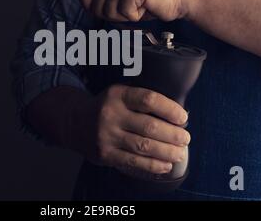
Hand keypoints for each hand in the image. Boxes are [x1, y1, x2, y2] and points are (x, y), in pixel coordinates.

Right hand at [71, 84, 189, 174]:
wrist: (74, 122)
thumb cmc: (107, 107)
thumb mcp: (120, 94)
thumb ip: (142, 101)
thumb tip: (178, 117)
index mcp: (118, 95)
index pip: (148, 100)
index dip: (169, 109)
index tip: (183, 117)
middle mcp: (110, 114)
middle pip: (149, 126)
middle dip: (173, 134)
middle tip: (185, 138)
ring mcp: (106, 136)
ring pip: (144, 146)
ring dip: (167, 151)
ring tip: (179, 153)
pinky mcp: (105, 154)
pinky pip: (134, 162)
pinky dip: (153, 165)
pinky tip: (165, 165)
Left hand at [78, 0, 187, 22]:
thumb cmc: (147, 3)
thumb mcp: (118, 1)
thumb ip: (101, 2)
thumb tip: (87, 9)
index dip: (92, 8)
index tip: (111, 9)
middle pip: (96, 8)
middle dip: (113, 16)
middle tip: (131, 8)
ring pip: (110, 12)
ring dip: (126, 16)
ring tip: (139, 6)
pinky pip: (125, 13)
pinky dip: (136, 17)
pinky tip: (145, 6)